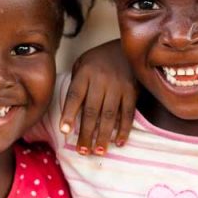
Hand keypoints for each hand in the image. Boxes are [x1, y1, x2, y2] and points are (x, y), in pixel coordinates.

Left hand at [59, 39, 136, 155]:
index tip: (64, 131)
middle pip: (91, 111)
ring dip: (103, 135)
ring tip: (98, 151)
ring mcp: (118, 86)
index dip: (69, 114)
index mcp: (85, 73)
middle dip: (86, 133)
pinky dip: (124, 129)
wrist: (126, 46)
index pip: (75, 96)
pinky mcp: (132, 91)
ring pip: (109, 115)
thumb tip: (68, 112)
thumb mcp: (82, 64)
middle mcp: (101, 80)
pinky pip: (128, 113)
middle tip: (82, 151)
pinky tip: (118, 142)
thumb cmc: (98, 60)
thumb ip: (75, 84)